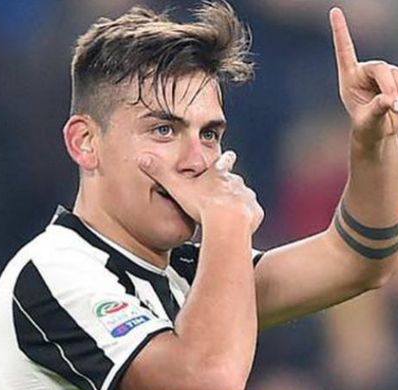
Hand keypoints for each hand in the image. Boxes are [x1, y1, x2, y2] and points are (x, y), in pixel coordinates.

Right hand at [139, 151, 263, 233]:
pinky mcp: (255, 212)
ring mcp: (248, 197)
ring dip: (239, 203)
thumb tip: (142, 159)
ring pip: (245, 197)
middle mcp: (236, 182)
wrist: (227, 222)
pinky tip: (239, 225)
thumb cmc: (203, 205)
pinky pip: (252, 214)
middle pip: (235, 181)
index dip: (225, 159)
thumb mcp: (177, 187)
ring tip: (230, 214)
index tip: (230, 155)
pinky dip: (247, 218)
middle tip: (221, 197)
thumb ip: (161, 174)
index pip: (224, 161)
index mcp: (219, 174)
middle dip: (230, 187)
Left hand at [330, 7, 397, 144]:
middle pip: (382, 69)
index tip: (334, 11)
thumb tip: (389, 100)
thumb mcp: (367, 122)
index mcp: (349, 77)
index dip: (340, 31)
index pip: (345, 50)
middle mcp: (365, 70)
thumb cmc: (367, 127)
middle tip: (396, 108)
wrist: (378, 133)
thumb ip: (376, 110)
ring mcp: (384, 73)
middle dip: (392, 88)